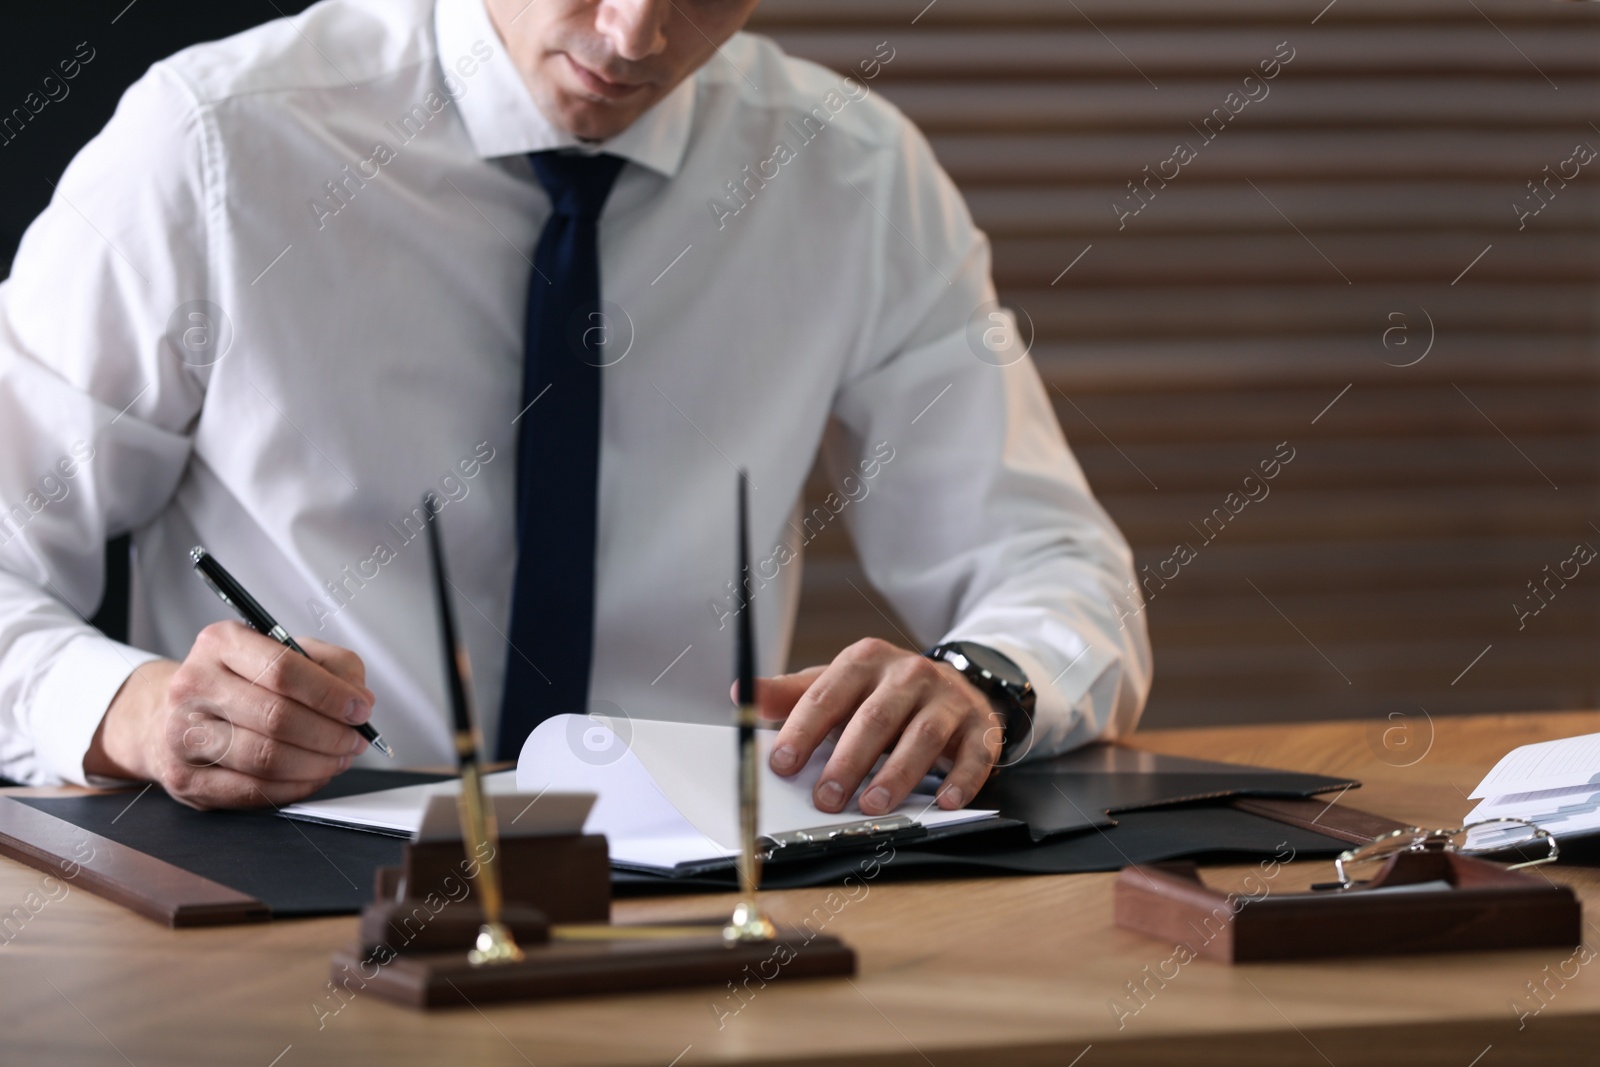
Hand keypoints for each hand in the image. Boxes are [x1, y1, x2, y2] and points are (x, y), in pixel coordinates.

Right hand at [84, 622, 374, 809]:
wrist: (171, 716)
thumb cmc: (240, 682)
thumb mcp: (284, 652)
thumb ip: (330, 665)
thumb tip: (359, 699)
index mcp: (220, 643)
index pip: (283, 669)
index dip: (331, 694)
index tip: (361, 708)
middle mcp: (193, 685)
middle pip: (277, 718)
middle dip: (330, 734)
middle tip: (355, 740)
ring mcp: (182, 735)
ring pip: (266, 758)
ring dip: (318, 764)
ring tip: (339, 758)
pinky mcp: (185, 779)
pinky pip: (253, 791)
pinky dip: (295, 787)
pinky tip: (313, 776)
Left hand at [746, 637, 1003, 816]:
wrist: (954, 683)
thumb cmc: (883, 693)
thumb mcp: (838, 684)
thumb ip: (792, 694)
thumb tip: (740, 692)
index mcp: (865, 660)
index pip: (827, 695)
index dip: (802, 730)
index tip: (781, 763)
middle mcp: (909, 673)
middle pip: (875, 718)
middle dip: (848, 760)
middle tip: (825, 798)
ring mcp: (948, 698)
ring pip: (923, 735)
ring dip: (898, 773)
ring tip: (874, 805)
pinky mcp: (980, 724)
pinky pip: (974, 754)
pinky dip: (961, 779)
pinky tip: (945, 802)